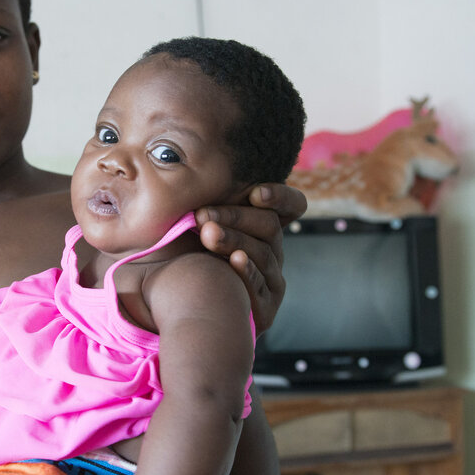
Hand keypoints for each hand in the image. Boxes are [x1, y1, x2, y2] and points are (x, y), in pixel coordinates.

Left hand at [196, 183, 307, 333]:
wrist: (183, 313)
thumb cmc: (185, 260)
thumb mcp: (195, 227)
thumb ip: (202, 201)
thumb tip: (185, 161)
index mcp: (263, 229)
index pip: (292, 205)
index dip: (280, 197)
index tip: (256, 192)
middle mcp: (273, 252)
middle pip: (269, 227)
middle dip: (236, 217)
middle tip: (203, 215)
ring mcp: (272, 281)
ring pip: (262, 254)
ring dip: (235, 240)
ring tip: (208, 233)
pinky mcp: (266, 309)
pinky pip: (260, 287)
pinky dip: (247, 272)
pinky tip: (234, 260)